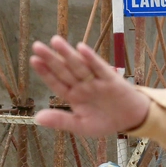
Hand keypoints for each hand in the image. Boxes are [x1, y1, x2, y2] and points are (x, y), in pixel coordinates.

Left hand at [30, 36, 150, 135]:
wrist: (131, 120)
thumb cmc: (105, 122)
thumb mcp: (81, 126)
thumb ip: (61, 121)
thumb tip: (37, 118)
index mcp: (73, 96)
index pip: (57, 82)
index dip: (45, 72)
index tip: (34, 60)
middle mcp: (83, 85)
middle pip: (65, 70)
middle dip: (52, 59)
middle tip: (37, 46)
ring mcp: (96, 81)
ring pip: (79, 66)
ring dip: (68, 54)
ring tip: (55, 41)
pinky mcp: (111, 79)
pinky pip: (100, 68)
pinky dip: (91, 58)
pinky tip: (81, 48)